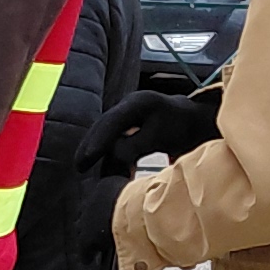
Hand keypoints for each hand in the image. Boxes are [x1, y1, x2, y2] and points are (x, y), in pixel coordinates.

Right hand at [81, 88, 220, 171]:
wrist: (191, 119)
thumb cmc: (181, 128)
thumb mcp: (161, 137)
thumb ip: (136, 145)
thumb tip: (112, 155)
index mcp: (139, 103)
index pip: (112, 122)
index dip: (98, 141)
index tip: (87, 159)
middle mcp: (128, 103)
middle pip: (102, 125)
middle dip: (89, 145)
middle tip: (79, 167)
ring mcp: (126, 110)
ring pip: (104, 129)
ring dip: (93, 147)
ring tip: (82, 166)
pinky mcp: (126, 119)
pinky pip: (109, 133)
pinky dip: (102, 146)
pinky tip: (96, 160)